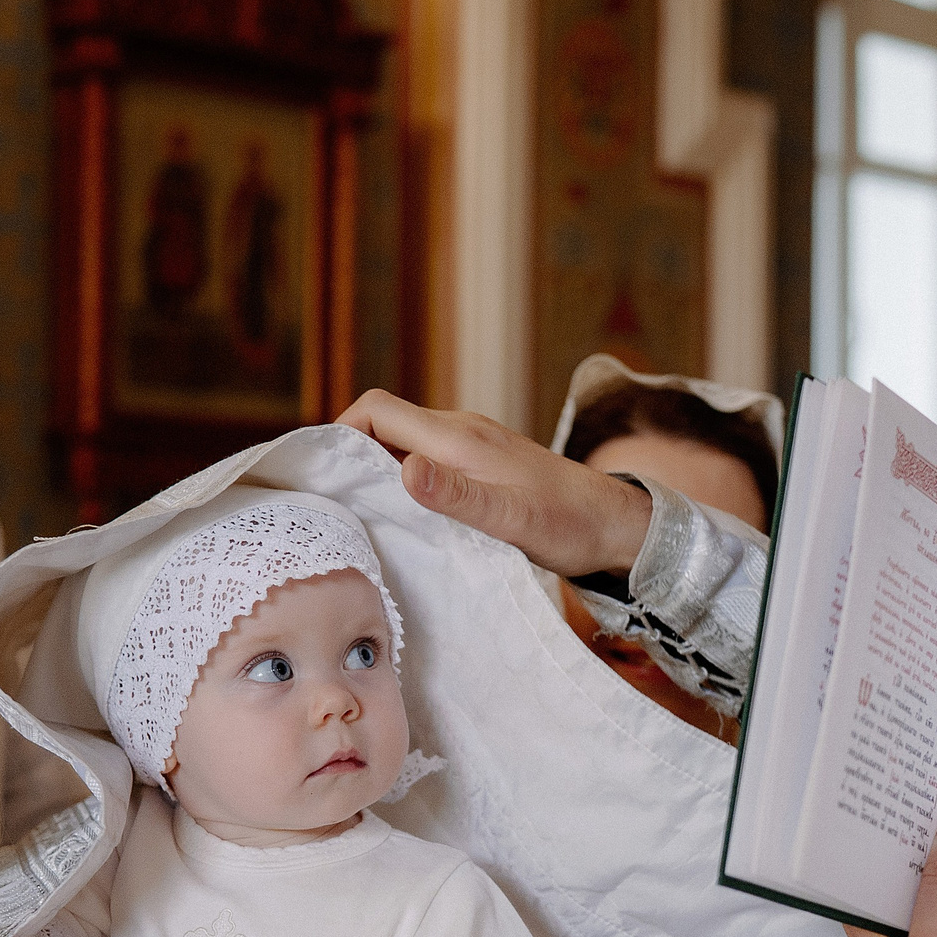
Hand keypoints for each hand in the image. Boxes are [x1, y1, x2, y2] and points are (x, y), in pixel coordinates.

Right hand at [336, 390, 653, 577]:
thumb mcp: (509, 518)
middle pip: (384, 425)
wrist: (615, 526)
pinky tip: (405, 519)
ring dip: (376, 471)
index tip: (321, 474)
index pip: (378, 410)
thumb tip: (402, 469)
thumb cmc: (566, 525)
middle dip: (349, 455)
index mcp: (458, 437)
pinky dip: (403, 482)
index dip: (340, 433)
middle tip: (329, 501)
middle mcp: (460, 432)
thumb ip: (454, 495)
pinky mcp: (481, 465)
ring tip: (359, 515)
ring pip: (403, 444)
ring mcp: (471, 447)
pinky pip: (426, 462)